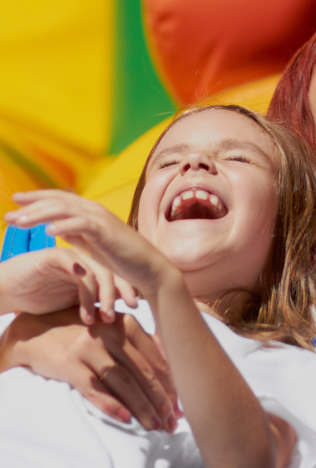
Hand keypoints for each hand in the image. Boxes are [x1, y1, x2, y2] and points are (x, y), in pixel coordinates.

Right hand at [0, 247, 137, 324]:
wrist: (5, 291)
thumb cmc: (38, 300)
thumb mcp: (73, 306)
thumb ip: (93, 306)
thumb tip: (122, 325)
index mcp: (91, 269)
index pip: (116, 276)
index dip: (128, 291)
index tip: (137, 309)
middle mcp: (84, 260)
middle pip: (112, 272)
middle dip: (121, 294)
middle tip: (125, 314)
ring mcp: (70, 257)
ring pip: (98, 272)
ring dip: (102, 299)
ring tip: (100, 320)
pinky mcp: (55, 256)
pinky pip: (78, 269)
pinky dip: (85, 290)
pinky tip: (85, 311)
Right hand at [0, 307, 179, 429]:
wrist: (36, 330)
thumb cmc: (84, 333)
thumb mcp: (113, 330)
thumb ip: (140, 345)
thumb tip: (173, 373)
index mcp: (127, 324)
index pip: (156, 360)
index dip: (171, 385)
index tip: (180, 407)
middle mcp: (110, 334)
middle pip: (143, 372)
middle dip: (161, 401)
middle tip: (172, 422)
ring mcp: (88, 348)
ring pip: (123, 382)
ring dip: (141, 407)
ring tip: (154, 425)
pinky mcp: (68, 364)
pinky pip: (94, 388)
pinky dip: (110, 404)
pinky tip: (125, 418)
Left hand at [6, 190, 171, 296]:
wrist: (149, 269)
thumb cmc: (123, 260)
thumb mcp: (94, 245)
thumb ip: (76, 233)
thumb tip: (56, 227)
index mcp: (90, 212)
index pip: (58, 198)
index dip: (35, 198)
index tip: (15, 201)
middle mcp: (94, 210)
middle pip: (56, 201)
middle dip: (30, 206)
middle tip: (9, 215)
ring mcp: (101, 219)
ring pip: (64, 210)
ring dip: (39, 214)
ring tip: (19, 222)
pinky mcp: (107, 232)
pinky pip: (81, 224)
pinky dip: (64, 226)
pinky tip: (48, 231)